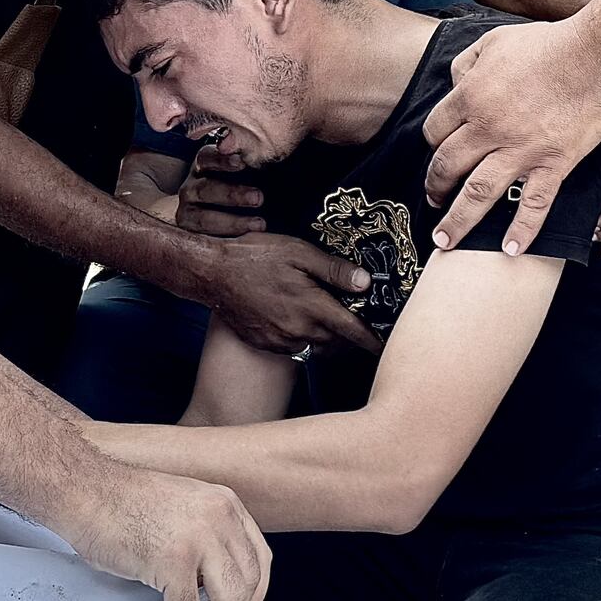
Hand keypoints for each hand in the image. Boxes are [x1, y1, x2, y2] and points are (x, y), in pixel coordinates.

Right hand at [59, 465, 271, 600]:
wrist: (84, 489)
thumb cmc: (121, 500)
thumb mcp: (185, 505)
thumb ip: (209, 532)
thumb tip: (216, 574)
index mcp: (224, 504)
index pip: (260, 557)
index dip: (250, 589)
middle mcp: (219, 517)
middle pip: (250, 582)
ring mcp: (198, 539)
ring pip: (231, 600)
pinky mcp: (172, 562)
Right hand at [175, 145, 266, 236]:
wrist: (211, 212)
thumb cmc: (237, 185)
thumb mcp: (243, 171)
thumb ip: (252, 165)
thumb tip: (276, 161)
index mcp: (203, 164)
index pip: (207, 158)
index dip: (222, 161)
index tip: (242, 163)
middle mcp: (191, 186)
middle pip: (206, 189)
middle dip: (233, 195)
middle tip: (259, 198)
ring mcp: (187, 209)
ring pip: (204, 218)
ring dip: (233, 222)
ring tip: (260, 224)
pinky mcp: (189, 230)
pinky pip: (205, 237)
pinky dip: (227, 238)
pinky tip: (248, 240)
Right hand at [200, 232, 378, 355]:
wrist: (211, 274)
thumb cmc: (254, 257)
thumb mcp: (298, 252)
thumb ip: (334, 270)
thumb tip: (366, 282)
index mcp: (311, 307)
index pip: (354, 331)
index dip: (375, 339)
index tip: (389, 344)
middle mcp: (299, 330)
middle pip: (339, 342)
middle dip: (353, 336)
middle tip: (362, 323)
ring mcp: (281, 340)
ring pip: (319, 347)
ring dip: (331, 339)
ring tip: (335, 322)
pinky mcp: (267, 344)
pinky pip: (297, 349)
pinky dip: (308, 340)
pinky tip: (304, 322)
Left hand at [423, 19, 600, 254]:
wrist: (595, 57)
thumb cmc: (548, 44)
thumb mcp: (494, 41)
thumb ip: (468, 62)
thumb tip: (456, 82)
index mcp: (471, 97)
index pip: (435, 131)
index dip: (433, 145)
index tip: (438, 155)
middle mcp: (488, 129)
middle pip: (447, 165)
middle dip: (435, 186)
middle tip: (433, 200)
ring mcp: (520, 150)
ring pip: (477, 194)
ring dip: (457, 221)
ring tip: (445, 241)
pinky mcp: (552, 164)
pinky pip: (533, 204)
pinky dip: (522, 230)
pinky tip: (510, 250)